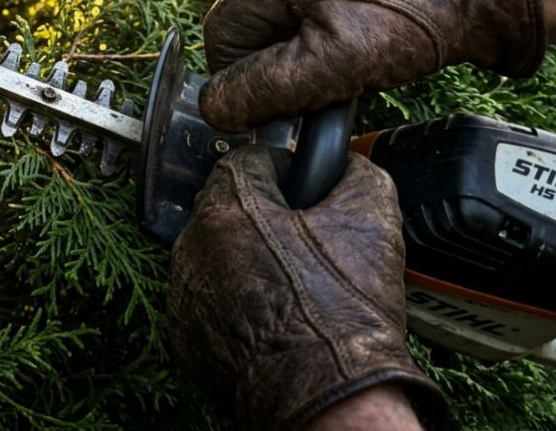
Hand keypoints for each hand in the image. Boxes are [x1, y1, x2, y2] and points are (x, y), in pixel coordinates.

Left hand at [166, 145, 447, 429]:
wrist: (328, 394)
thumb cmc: (344, 312)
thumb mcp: (372, 220)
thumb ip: (355, 173)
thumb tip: (345, 163)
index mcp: (231, 206)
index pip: (246, 160)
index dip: (282, 171)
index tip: (302, 191)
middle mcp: (193, 243)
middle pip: (225, 208)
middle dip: (262, 217)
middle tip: (303, 242)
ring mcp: (183, 290)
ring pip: (213, 254)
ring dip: (244, 260)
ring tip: (290, 285)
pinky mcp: (183, 332)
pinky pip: (206, 300)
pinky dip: (232, 303)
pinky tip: (270, 316)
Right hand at [199, 0, 544, 131]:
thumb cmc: (415, 22)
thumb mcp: (330, 68)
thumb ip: (263, 89)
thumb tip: (216, 106)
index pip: (219, 34)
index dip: (238, 78)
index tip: (272, 103)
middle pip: (243, 20)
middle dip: (266, 60)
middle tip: (307, 87)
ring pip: (271, 9)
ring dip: (289, 44)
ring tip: (331, 63)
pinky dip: (311, 23)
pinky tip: (344, 38)